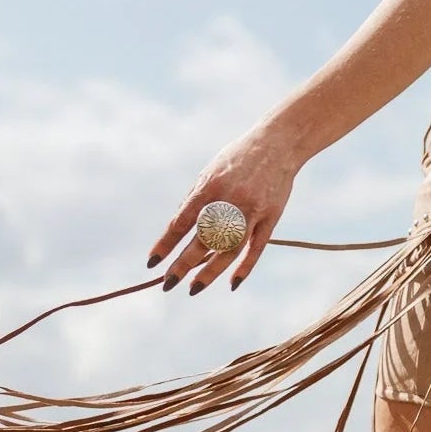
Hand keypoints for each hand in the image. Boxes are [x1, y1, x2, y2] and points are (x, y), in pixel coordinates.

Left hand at [147, 125, 298, 293]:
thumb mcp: (210, 172)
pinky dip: (245, 267)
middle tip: (168, 283)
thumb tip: (177, 232)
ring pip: (229, 249)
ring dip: (211, 271)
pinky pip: (256, 247)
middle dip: (183, 264)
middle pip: (203, 240)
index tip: (152, 262)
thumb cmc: (237, 158)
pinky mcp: (271, 217)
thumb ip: (194, 200)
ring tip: (194, 288)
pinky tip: (232, 283)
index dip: (166, 244)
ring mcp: (252, 210)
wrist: (277, 143)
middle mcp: (230, 200)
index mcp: (209, 187)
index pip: (181, 222)